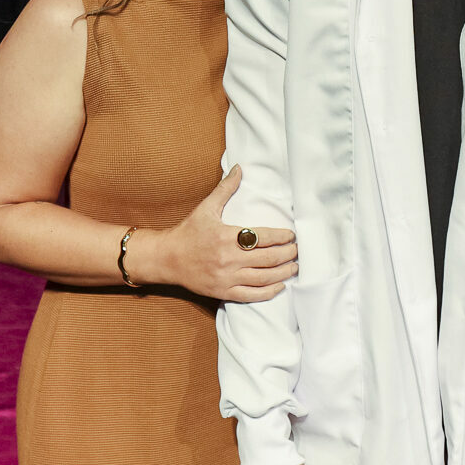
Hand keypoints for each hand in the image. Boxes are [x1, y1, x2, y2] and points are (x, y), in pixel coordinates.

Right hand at [135, 166, 295, 300]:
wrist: (167, 259)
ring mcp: (227, 278)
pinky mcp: (223, 292)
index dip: (283, 237)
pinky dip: (269, 292)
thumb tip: (239, 168)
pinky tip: (280, 286)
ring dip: (284, 273)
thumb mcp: (206, 208)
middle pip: (269, 258)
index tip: (292, 235)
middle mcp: (229, 259)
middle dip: (288, 254)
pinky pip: (252, 295)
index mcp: (227, 237)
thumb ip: (226, 189)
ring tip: (294, 267)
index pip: (264, 237)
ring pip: (264, 278)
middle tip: (297, 250)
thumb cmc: (188, 232)